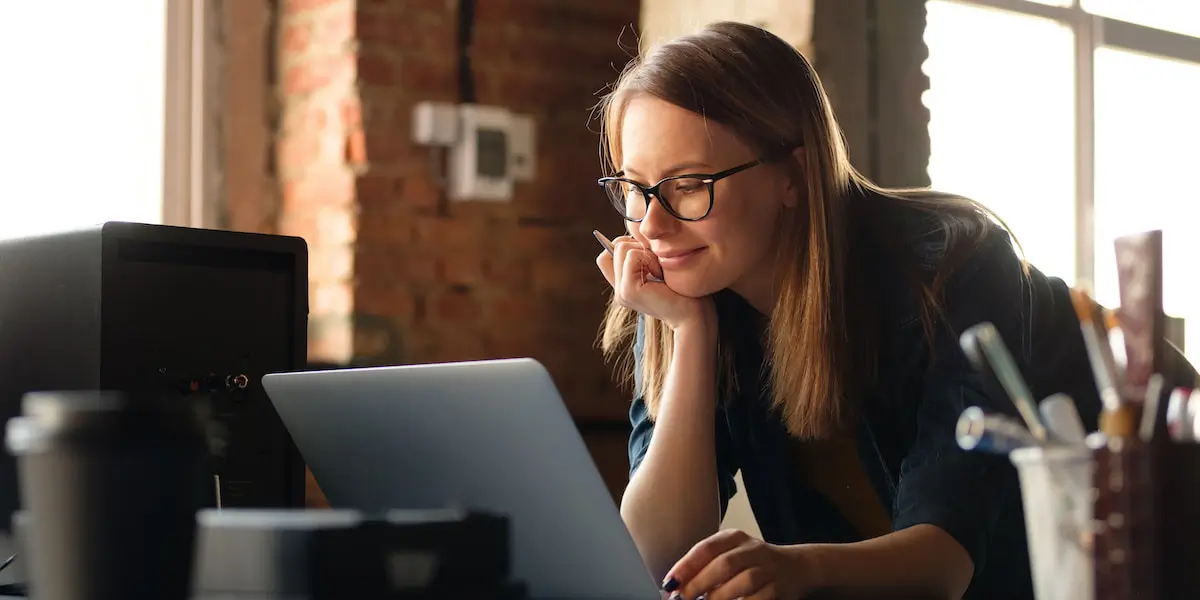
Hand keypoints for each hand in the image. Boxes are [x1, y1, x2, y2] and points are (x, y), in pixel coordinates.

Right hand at [595, 233, 711, 330]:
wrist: (694, 314)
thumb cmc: (684, 289)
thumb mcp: (660, 267)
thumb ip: (644, 255)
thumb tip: (637, 232)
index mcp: (624, 285)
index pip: (608, 253)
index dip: (627, 245)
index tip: (650, 256)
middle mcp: (619, 289)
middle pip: (616, 245)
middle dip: (640, 246)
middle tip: (658, 266)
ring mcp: (621, 291)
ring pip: (622, 247)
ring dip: (646, 253)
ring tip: (660, 271)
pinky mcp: (628, 290)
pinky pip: (632, 256)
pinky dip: (649, 259)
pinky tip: (660, 275)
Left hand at [663, 530, 817, 599]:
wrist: (796, 567)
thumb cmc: (752, 563)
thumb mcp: (730, 555)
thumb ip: (706, 567)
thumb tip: (676, 587)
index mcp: (735, 538)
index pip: (707, 548)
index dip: (686, 566)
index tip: (670, 583)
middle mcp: (752, 549)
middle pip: (724, 564)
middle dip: (700, 583)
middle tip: (684, 598)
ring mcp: (768, 568)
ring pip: (743, 581)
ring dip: (720, 596)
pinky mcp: (778, 588)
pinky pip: (758, 599)